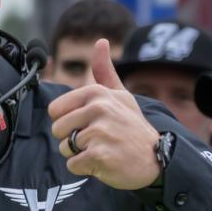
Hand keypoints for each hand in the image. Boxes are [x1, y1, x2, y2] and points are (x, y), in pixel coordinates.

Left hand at [47, 39, 161, 189]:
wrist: (156, 159)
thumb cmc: (132, 127)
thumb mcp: (121, 96)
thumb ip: (105, 71)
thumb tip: (100, 42)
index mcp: (98, 93)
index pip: (55, 110)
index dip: (68, 121)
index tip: (90, 123)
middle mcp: (99, 109)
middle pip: (58, 130)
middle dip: (72, 139)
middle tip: (98, 140)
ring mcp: (99, 132)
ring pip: (65, 148)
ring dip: (80, 155)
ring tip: (102, 149)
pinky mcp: (99, 155)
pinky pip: (72, 165)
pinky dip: (85, 168)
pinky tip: (104, 162)